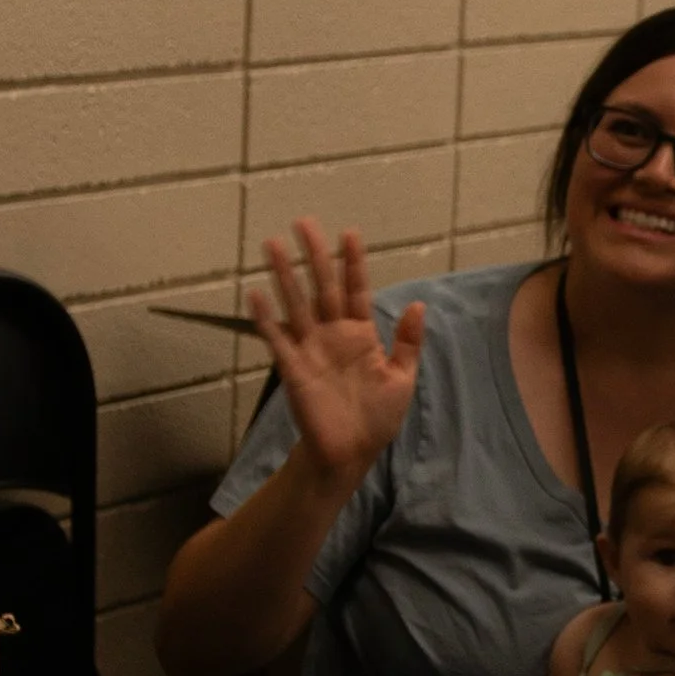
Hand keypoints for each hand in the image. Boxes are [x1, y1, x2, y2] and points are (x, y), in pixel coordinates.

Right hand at [249, 220, 424, 486]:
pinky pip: (277, 339)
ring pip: (297, 304)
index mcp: (361, 335)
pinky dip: (266, 318)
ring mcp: (311, 349)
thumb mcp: (403, 378)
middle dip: (315, 255)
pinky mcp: (294, 369)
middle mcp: (333, 335)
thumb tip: (419, 305)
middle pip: (322, 287)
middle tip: (304, 222)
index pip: (356, 289)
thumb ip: (409, 342)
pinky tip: (255, 294)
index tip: (349, 232)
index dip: (353, 262)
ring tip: (274, 244)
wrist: (352, 453)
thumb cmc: (377, 418)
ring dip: (285, 275)